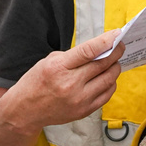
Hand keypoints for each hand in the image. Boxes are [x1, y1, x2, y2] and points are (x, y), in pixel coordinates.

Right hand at [3, 30, 124, 131]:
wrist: (25, 111)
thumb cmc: (36, 83)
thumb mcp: (48, 61)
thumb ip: (74, 56)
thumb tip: (99, 49)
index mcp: (58, 68)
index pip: (88, 51)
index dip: (106, 41)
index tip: (117, 34)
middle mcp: (70, 85)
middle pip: (102, 65)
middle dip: (115, 53)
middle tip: (120, 46)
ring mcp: (78, 100)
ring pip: (108, 80)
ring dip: (114, 68)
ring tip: (113, 61)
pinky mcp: (84, 111)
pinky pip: (107, 94)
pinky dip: (110, 83)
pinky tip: (107, 77)